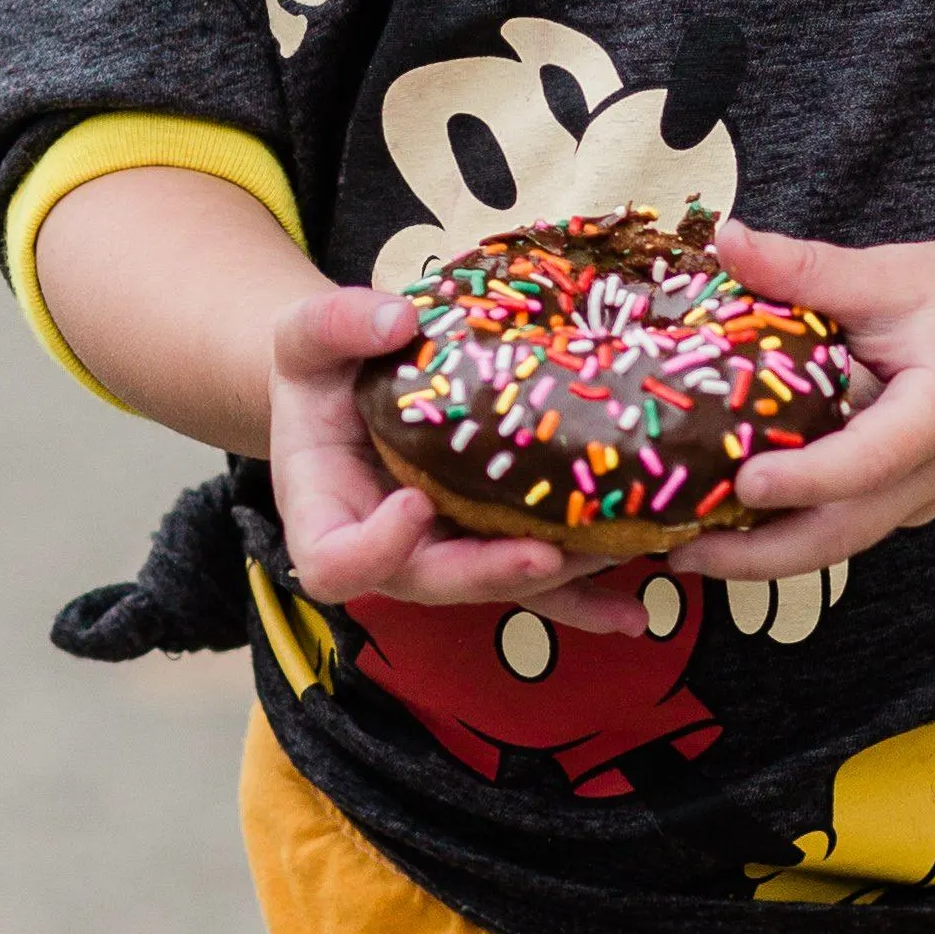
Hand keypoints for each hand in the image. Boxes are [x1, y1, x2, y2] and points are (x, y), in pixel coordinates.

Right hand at [263, 279, 657, 629]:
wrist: (350, 389)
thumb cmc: (319, 370)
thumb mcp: (304, 337)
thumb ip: (334, 323)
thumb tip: (398, 320)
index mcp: (325, 518)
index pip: (334, 565)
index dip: (374, 550)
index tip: (414, 504)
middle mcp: (387, 552)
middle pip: (432, 583)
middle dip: (491, 572)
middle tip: (544, 554)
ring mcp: (443, 552)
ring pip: (495, 585)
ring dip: (556, 582)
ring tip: (614, 555)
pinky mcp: (488, 544)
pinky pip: (534, 583)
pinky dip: (583, 596)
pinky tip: (630, 613)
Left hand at [674, 212, 934, 580]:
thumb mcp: (886, 272)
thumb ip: (806, 267)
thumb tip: (726, 239)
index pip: (870, 460)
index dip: (808, 478)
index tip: (745, 484)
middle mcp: (933, 472)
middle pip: (846, 533)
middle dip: (763, 556)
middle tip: (685, 554)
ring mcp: (918, 496)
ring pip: (839, 543)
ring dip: (763, 556)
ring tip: (688, 552)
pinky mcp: (899, 502)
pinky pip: (840, 528)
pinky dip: (784, 535)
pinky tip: (725, 526)